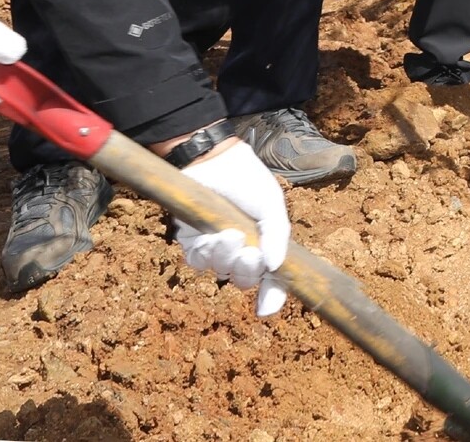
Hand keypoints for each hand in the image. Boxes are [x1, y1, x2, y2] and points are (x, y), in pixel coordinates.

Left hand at [176, 139, 290, 317]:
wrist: (212, 160)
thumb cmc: (247, 179)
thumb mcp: (272, 204)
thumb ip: (277, 235)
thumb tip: (276, 266)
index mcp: (265, 243)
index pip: (272, 277)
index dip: (272, 295)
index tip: (267, 310)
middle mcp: (242, 249)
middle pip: (244, 279)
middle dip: (247, 271)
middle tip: (250, 253)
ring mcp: (216, 247)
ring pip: (220, 271)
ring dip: (226, 258)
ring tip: (229, 235)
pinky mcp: (191, 241)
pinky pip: (197, 260)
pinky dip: (205, 253)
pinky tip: (210, 235)